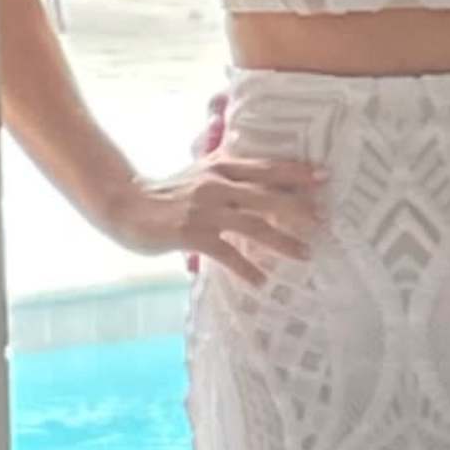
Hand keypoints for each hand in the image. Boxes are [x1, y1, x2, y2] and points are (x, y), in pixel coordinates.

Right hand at [118, 136, 323, 288]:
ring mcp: (204, 209)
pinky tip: (260, 281)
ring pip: (253, 224)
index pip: (265, 167)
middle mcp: (216, 185)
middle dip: (298, 208)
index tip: (324, 177)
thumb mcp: (199, 173)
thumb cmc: (167, 193)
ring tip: (304, 254)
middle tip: (323, 222)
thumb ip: (226, 172)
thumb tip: (260, 179)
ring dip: (281, 241)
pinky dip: (245, 268)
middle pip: (266, 194)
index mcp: (221, 167)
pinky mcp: (191, 233)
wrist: (125, 204)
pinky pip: (226, 252)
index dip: (295, 172)